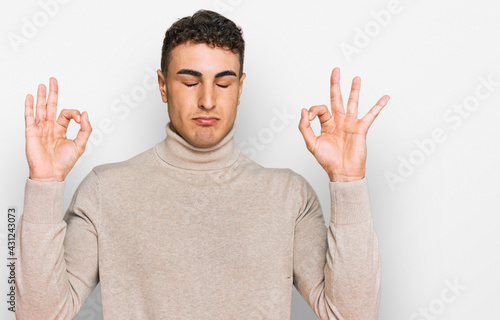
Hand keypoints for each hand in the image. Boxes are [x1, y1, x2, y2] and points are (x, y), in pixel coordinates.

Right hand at [25, 78, 91, 181]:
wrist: (51, 174)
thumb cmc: (64, 163)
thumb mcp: (80, 145)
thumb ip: (85, 129)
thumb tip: (86, 115)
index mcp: (61, 130)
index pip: (66, 114)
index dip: (74, 113)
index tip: (79, 118)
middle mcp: (50, 128)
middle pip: (51, 106)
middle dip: (53, 93)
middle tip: (53, 80)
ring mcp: (40, 129)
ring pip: (40, 108)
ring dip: (42, 96)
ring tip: (43, 85)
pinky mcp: (32, 132)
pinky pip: (29, 116)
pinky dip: (29, 106)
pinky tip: (31, 97)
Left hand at [298, 67, 389, 181]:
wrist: (342, 173)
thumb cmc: (327, 161)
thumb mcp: (311, 144)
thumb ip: (305, 127)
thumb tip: (303, 110)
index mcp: (326, 124)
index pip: (320, 109)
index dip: (313, 110)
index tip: (309, 116)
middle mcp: (338, 122)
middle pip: (336, 99)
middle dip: (335, 84)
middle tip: (336, 70)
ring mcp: (350, 124)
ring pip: (352, 103)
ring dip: (354, 90)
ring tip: (356, 78)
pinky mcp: (361, 129)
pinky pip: (371, 115)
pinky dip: (378, 106)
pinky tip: (385, 97)